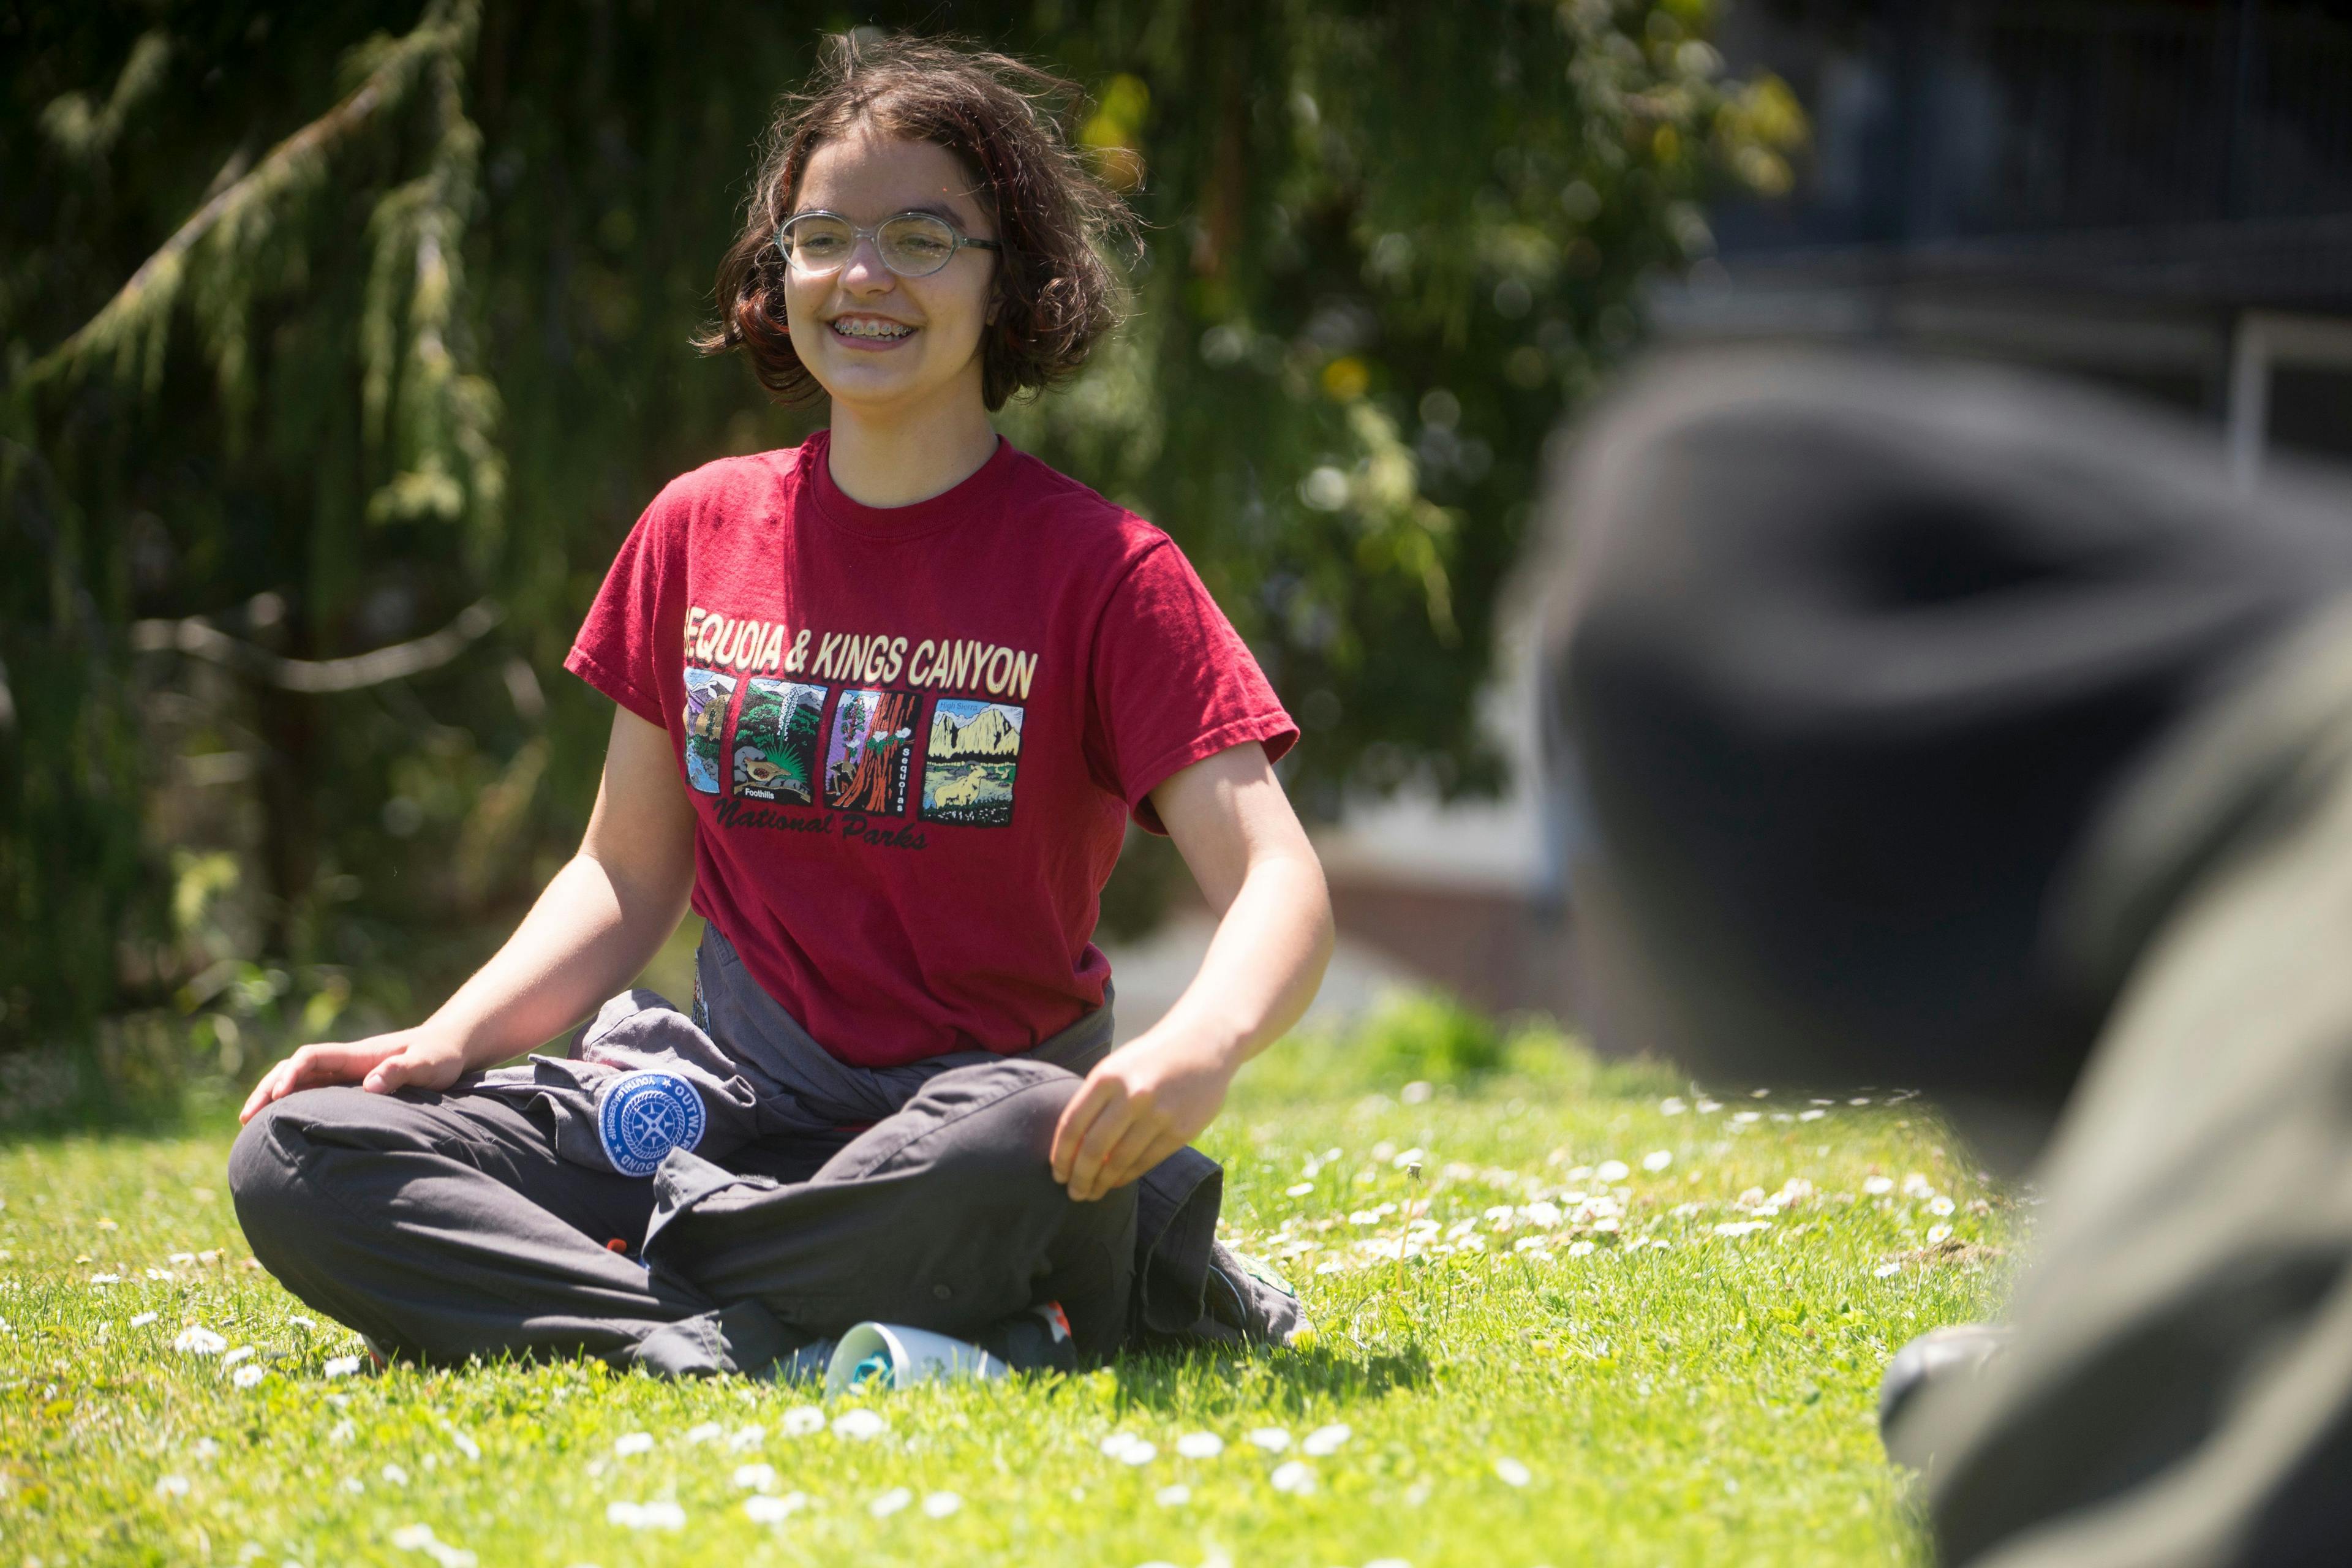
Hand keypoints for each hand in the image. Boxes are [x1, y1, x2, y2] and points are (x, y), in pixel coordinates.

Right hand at [237, 1028, 467, 1123]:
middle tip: (245, 1117)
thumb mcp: (427, 1064)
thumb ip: (401, 1071)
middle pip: (294, 1068)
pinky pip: (313, 1092)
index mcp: (357, 1055)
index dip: (291, 1073)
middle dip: (267, 1088)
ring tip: (248, 1123)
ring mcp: (345, 1073)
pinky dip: (292, 1104)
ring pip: (298, 1080)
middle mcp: (344, 1062)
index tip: (280, 1096)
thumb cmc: (440, 1057)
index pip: (312, 1057)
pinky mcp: (350, 1086)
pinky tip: (280, 1124)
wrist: (449, 1048)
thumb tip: (369, 1086)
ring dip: (272, 1096)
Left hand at [1050, 1029, 1237, 1201]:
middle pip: (1093, 1149)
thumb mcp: (1116, 1067)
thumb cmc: (1150, 1059)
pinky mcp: (1180, 1131)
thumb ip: (1096, 1102)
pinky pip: (1145, 1162)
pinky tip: (1116, 1181)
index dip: (1060, 1155)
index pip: (1072, 1125)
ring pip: (1119, 1161)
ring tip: (1092, 1193)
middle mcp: (1131, 1095)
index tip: (1056, 1173)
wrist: (1203, 1043)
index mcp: (1107, 1076)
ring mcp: (1158, 1114)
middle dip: (1079, 1178)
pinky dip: (1126, 1176)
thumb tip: (1073, 1149)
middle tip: (1073, 1193)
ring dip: (1101, 1183)